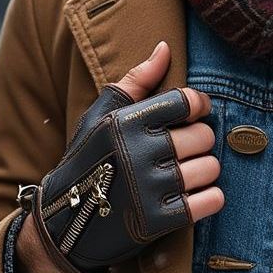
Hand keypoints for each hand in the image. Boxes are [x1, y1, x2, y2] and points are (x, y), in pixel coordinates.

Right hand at [15, 40, 222, 272]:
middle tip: (185, 148)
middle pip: (204, 136)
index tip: (195, 113)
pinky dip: (210, 198)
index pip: (187, 101)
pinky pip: (211, 201)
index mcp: (127, 122)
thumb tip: (165, 47)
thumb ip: (137, 80)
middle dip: (200, 141)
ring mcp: (149, 189)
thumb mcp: (102, 116)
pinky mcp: (158, 221)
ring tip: (187, 172)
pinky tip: (195, 196)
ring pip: (210, 168)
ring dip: (205, 171)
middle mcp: (139, 153)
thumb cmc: (89, 160)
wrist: (62, 224)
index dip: (199, 105)